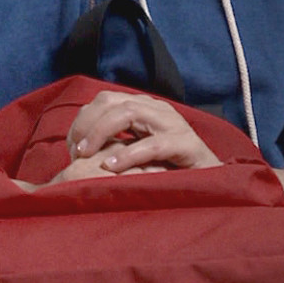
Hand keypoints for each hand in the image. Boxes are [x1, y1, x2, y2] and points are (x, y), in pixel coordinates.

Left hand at [66, 90, 221, 174]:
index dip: (82, 120)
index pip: (104, 100)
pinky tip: (110, 167)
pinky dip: (128, 155)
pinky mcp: (187, 145)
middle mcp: (157, 110)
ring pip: (129, 113)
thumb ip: (115, 143)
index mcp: (145, 108)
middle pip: (112, 102)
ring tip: (86, 156)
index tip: (71, 147)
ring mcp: (174, 125)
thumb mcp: (137, 152)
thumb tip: (78, 150)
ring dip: (101, 133)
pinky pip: (154, 145)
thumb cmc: (169, 170)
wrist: (212, 182)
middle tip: (75, 152)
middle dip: (87, 124)